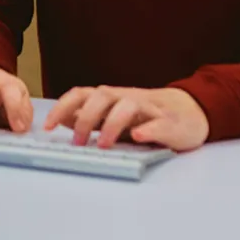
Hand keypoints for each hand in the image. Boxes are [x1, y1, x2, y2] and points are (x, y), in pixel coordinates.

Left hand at [44, 86, 208, 151]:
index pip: (82, 94)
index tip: (49, 126)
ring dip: (113, 124)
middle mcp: (127, 98)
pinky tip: (138, 137)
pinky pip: (158, 123)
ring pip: (128, 106)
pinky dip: (148, 129)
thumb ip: (91, 117)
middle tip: (79, 143)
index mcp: (111, 98)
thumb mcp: (115, 116)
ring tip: (104, 145)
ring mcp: (149, 109)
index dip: (63, 107)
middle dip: (87, 118)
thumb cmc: (146, 117)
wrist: (190, 112)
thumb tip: (65, 118)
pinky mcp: (170, 123)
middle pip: (103, 96)